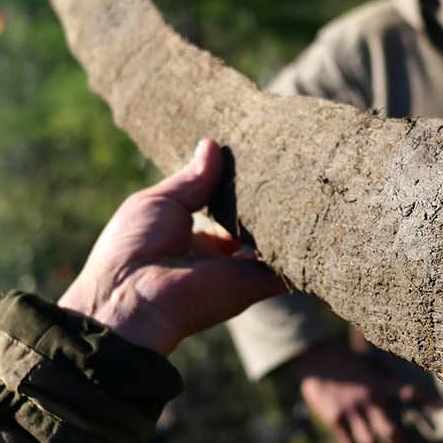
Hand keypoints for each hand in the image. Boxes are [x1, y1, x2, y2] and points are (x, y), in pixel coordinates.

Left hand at [58, 140, 284, 355]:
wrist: (134, 297)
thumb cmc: (133, 246)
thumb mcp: (160, 201)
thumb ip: (192, 179)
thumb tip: (212, 145)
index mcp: (189, 234)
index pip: (222, 207)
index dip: (236, 185)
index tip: (256, 158)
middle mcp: (216, 253)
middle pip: (249, 223)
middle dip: (265, 199)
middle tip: (285, 165)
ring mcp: (237, 270)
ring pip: (269, 242)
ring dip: (283, 219)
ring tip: (303, 181)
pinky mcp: (254, 284)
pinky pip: (284, 267)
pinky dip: (297, 248)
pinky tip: (309, 215)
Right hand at [288, 339, 442, 442]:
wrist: (316, 359)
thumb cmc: (346, 359)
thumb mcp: (370, 365)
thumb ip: (384, 380)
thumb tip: (398, 391)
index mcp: (379, 383)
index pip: (408, 392)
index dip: (426, 399)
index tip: (442, 406)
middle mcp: (367, 399)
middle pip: (390, 430)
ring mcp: (350, 411)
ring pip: (371, 442)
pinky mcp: (335, 419)